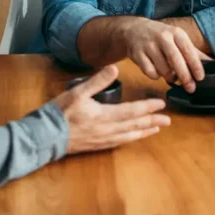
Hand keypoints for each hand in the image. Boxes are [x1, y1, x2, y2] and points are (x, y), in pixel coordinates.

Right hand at [53, 65, 170, 154]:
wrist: (45, 136)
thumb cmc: (60, 113)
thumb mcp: (77, 92)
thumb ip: (97, 81)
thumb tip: (114, 68)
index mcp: (104, 116)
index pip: (132, 111)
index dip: (148, 107)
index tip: (161, 104)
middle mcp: (107, 130)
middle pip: (135, 125)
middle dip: (152, 121)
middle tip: (168, 120)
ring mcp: (103, 140)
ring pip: (129, 136)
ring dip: (144, 131)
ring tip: (156, 129)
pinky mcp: (97, 146)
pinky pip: (120, 142)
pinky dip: (131, 139)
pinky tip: (134, 137)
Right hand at [121, 19, 205, 91]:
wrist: (133, 29)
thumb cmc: (161, 36)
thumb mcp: (178, 38)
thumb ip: (194, 52)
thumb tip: (213, 64)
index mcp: (176, 33)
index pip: (189, 51)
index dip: (195, 66)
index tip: (201, 78)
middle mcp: (163, 37)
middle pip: (176, 61)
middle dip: (185, 77)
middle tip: (191, 88)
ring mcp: (149, 46)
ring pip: (163, 69)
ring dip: (169, 77)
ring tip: (171, 75)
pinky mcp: (137, 54)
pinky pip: (150, 73)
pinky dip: (156, 76)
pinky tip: (157, 70)